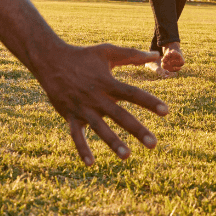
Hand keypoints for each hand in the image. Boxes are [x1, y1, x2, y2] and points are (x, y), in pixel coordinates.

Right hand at [35, 43, 168, 164]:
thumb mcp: (107, 51)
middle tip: (153, 144)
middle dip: (137, 130)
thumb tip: (156, 56)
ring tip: (126, 156)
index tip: (166, 112)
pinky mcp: (70, 115)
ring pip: (99, 128)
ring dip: (112, 142)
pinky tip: (90, 163)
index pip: (132, 94)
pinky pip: (75, 135)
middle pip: (119, 115)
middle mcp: (96, 97)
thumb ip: (132, 55)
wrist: (50, 60)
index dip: (149, 102)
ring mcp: (82, 108)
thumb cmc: (82, 56)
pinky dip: (82, 149)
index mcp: (107, 82)